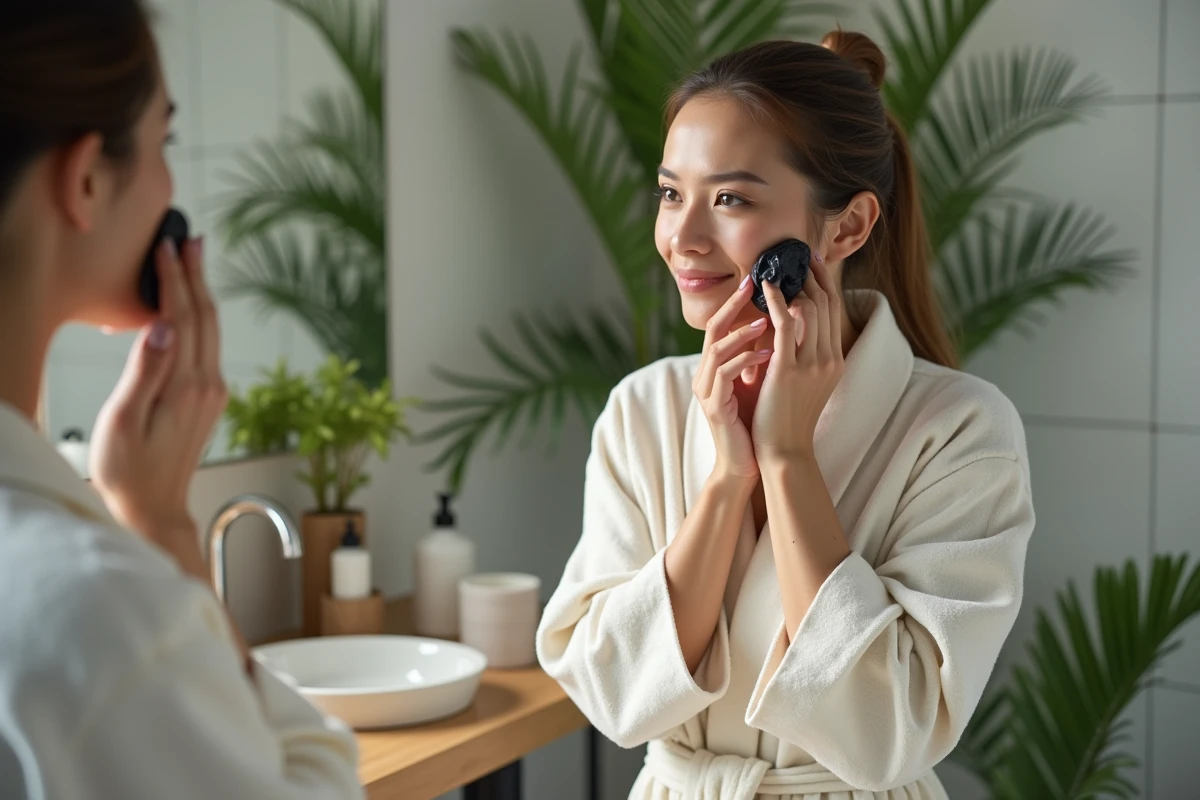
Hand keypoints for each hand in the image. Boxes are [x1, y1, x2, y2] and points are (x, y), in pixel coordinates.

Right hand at [90, 237, 227, 542]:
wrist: (153, 510)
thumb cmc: (129, 470)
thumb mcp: (125, 419)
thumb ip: (145, 371)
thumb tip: (162, 326)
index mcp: (187, 386)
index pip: (183, 318)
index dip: (174, 279)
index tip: (167, 247)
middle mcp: (208, 386)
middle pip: (204, 318)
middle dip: (196, 276)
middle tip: (190, 240)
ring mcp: (212, 394)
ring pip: (209, 331)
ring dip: (201, 294)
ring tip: (194, 262)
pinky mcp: (208, 401)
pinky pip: (207, 348)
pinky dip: (199, 319)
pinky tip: (190, 310)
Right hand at [693, 275, 772, 480]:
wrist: (749, 462)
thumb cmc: (758, 420)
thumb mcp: (764, 379)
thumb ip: (766, 352)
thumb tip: (788, 319)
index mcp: (717, 366)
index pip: (724, 323)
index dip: (738, 300)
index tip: (760, 278)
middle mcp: (706, 374)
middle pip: (712, 329)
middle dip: (734, 305)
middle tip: (756, 284)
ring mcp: (707, 390)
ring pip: (716, 349)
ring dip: (742, 333)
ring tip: (767, 320)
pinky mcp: (714, 407)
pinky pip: (725, 375)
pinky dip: (746, 361)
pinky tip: (770, 355)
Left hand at [752, 256, 844, 465]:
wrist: (783, 451)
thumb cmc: (785, 418)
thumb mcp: (801, 381)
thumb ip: (799, 352)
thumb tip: (787, 322)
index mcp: (835, 360)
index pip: (834, 310)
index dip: (824, 282)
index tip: (811, 261)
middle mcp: (829, 358)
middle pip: (826, 302)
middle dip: (813, 273)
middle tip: (797, 251)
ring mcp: (812, 363)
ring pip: (810, 307)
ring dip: (793, 281)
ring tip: (777, 264)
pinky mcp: (789, 369)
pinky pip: (786, 322)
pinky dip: (776, 300)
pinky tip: (764, 286)